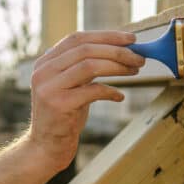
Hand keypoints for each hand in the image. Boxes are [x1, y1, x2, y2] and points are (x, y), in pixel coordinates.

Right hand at [26, 31, 143, 170]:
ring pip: (89, 65)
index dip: (106, 36)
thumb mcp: (71, 86)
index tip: (131, 39)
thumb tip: (121, 50)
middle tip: (139, 57)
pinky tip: (120, 96)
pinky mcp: (59, 105)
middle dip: (117, 51)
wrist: (46, 147)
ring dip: (117, 66)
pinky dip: (111, 91)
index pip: (77, 38)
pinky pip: (92, 91)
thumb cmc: (65, 115)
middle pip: (85, 49)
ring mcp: (49, 87)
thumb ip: (85, 67)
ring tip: (135, 71)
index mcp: (45, 62)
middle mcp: (43, 71)